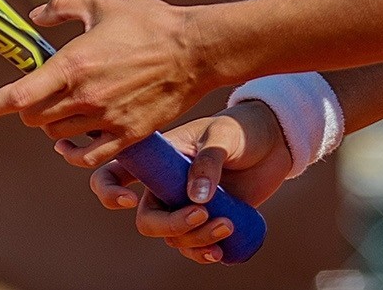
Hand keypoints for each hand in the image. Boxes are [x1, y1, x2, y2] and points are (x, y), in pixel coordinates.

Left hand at [0, 0, 213, 163]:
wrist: (195, 50)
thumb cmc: (149, 20)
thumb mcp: (102, 1)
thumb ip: (62, 6)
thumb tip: (35, 18)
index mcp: (73, 65)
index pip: (18, 95)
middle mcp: (84, 97)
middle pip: (33, 118)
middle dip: (28, 106)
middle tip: (41, 90)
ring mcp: (106, 120)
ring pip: (57, 136)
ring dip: (52, 123)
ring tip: (66, 106)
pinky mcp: (127, 135)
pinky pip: (87, 157)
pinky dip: (73, 151)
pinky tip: (73, 142)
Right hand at [78, 102, 293, 264]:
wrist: (274, 142)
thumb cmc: (240, 129)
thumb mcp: (224, 136)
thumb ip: (209, 161)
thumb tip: (196, 199)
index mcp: (159, 159)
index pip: (114, 174)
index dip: (108, 191)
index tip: (130, 200)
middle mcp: (166, 186)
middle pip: (147, 219)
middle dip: (170, 225)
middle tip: (202, 214)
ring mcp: (186, 206)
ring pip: (174, 238)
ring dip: (196, 239)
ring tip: (228, 224)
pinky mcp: (209, 221)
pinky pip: (195, 247)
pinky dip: (203, 254)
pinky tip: (219, 253)